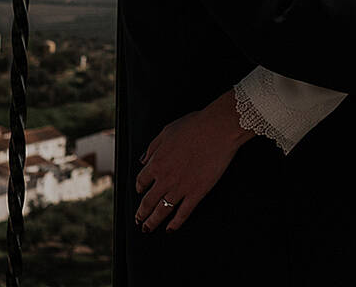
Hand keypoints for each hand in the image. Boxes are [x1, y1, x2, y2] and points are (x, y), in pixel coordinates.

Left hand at [134, 90, 255, 232]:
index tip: (139, 192)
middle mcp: (165, 179)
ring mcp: (180, 188)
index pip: (141, 181)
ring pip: (162, 211)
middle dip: (141, 213)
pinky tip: (170, 229)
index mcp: (156, 162)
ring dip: (152, 222)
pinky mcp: (197, 193)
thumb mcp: (166, 132)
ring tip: (147, 229)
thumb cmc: (194, 126)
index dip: (139, 188)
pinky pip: (183, 213)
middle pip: (148, 201)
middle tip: (138, 220)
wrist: (217, 130)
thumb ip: (152, 147)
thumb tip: (143, 159)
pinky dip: (175, 223)